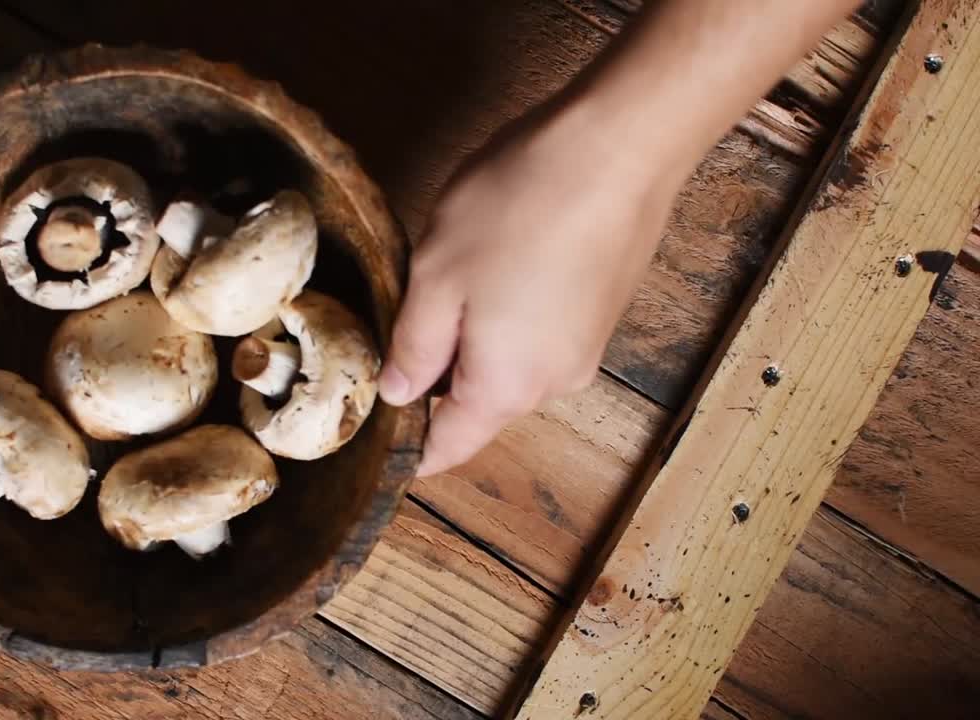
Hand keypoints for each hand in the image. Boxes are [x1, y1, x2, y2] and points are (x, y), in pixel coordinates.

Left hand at [378, 102, 689, 476]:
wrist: (618, 147)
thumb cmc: (517, 207)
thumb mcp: (436, 276)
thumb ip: (414, 346)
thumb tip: (398, 393)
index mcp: (505, 387)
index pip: (450, 446)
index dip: (412, 448)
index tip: (380, 434)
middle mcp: (553, 383)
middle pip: (479, 403)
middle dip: (438, 374)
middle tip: (401, 319)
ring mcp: (586, 348)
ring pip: (509, 365)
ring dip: (474, 338)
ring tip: (454, 275)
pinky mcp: (602, 313)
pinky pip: (540, 334)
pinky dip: (510, 315)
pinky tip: (499, 260)